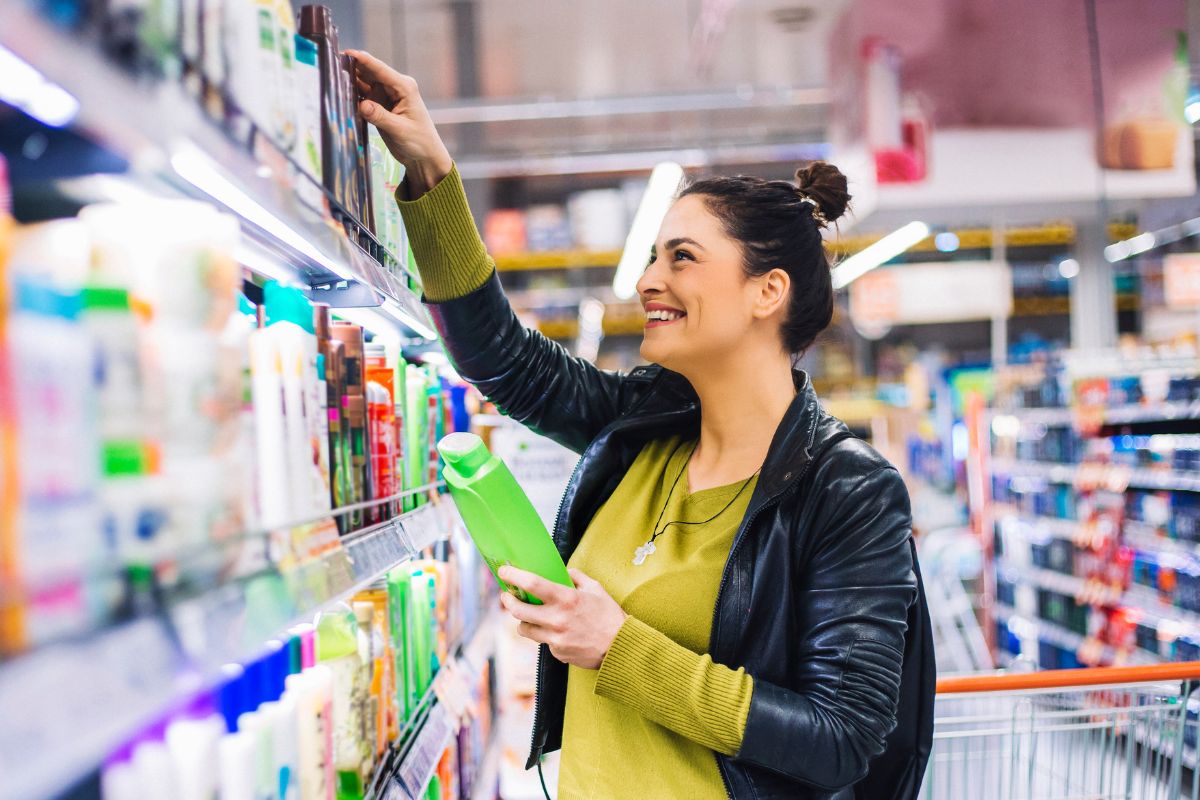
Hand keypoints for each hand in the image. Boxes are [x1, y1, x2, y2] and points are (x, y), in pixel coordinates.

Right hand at [343, 49, 452, 198]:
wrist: (424, 157)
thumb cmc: (419, 141)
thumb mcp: (400, 129)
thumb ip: (380, 116)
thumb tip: (362, 105)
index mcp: (404, 87)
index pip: (380, 69)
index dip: (363, 60)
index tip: (346, 53)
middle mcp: (394, 87)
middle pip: (368, 73)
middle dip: (352, 68)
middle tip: (331, 64)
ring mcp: (385, 96)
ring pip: (363, 84)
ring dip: (349, 82)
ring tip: (330, 78)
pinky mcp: (378, 106)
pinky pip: (362, 97)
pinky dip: (352, 96)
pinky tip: (339, 93)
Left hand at [498, 566, 627, 669]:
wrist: (620, 648)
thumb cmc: (610, 617)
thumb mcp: (596, 589)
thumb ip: (577, 577)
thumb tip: (564, 571)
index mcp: (566, 599)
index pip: (532, 584)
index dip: (514, 576)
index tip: (504, 571)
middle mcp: (557, 619)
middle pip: (518, 610)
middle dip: (508, 601)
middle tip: (507, 596)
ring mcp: (555, 638)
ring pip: (524, 629)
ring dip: (522, 621)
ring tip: (527, 615)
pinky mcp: (557, 652)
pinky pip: (543, 641)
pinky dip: (545, 634)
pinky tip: (557, 631)